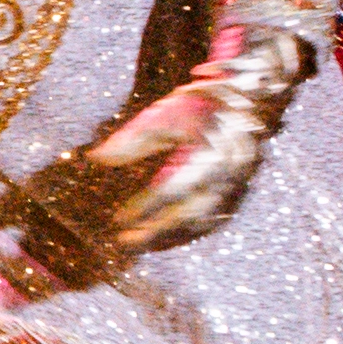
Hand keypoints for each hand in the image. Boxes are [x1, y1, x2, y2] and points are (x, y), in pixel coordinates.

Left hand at [7, 26, 310, 286]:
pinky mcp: (237, 193)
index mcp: (207, 154)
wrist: (246, 99)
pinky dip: (189, 233)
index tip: (119, 219)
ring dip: (171, 238)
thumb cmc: (199, 104)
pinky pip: (214, 221)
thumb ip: (133, 140)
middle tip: (125, 241)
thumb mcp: (163, 115)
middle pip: (188, 214)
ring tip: (140, 245)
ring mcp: (235, 187)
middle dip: (156, 232)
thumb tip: (96, 158)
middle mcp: (225, 176)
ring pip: (203, 223)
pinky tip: (166, 239)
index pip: (171, 190)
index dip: (145, 208)